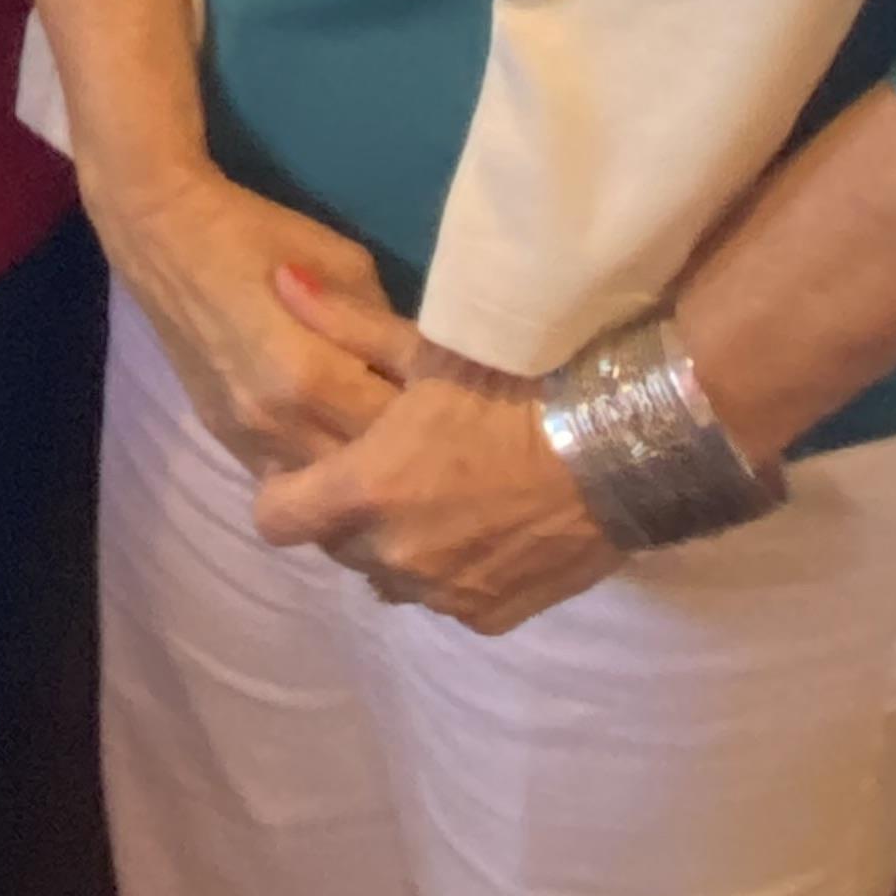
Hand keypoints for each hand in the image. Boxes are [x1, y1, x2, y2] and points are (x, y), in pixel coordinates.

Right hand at [88, 164, 418, 477]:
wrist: (164, 235)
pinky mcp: (226, 443)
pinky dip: (323, 484)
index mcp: (310, 374)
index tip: (462, 413)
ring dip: (363, 485)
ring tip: (402, 467)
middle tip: (441, 447)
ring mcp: (246, 439)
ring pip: (324, 500)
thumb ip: (383, 328)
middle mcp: (277, 421)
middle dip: (405, 465)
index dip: (437, 425)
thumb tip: (420, 370)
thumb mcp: (347, 264)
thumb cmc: (261, 235)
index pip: (398, 431)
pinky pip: (288, 487)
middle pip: (363, 476)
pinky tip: (350, 468)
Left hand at [252, 290, 618, 632]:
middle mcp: (393, 557)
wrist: (620, 446)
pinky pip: (449, 600)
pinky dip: (456, 572)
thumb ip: (346, 323)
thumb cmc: (515, 387)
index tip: (312, 468)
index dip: (286, 493)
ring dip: (403, 546)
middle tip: (390, 471)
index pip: (275, 521)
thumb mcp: (428, 348)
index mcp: (363, 492)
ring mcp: (443, 595)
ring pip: (393, 578)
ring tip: (443, 498)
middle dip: (352, 514)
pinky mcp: (491, 616)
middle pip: (339, 547)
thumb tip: (284, 279)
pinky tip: (486, 528)